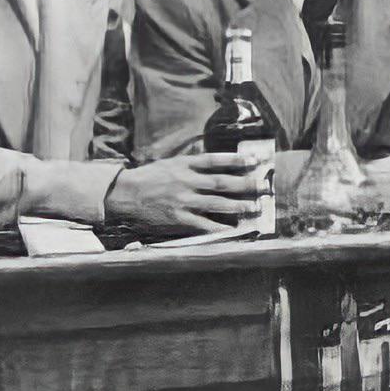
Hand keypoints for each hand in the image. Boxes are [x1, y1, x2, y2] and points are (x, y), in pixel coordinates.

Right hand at [105, 153, 267, 235]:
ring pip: (217, 204)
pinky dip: (220, 228)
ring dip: (239, 206)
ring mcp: (183, 201)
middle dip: (246, 185)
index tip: (256, 161)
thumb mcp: (170, 163)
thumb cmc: (149, 178)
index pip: (216, 160)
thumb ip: (192, 165)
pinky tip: (233, 230)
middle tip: (264, 187)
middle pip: (222, 182)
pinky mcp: (178, 219)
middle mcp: (186, 181)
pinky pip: (204, 225)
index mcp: (184, 164)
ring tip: (255, 208)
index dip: (237, 160)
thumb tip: (218, 166)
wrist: (125, 194)